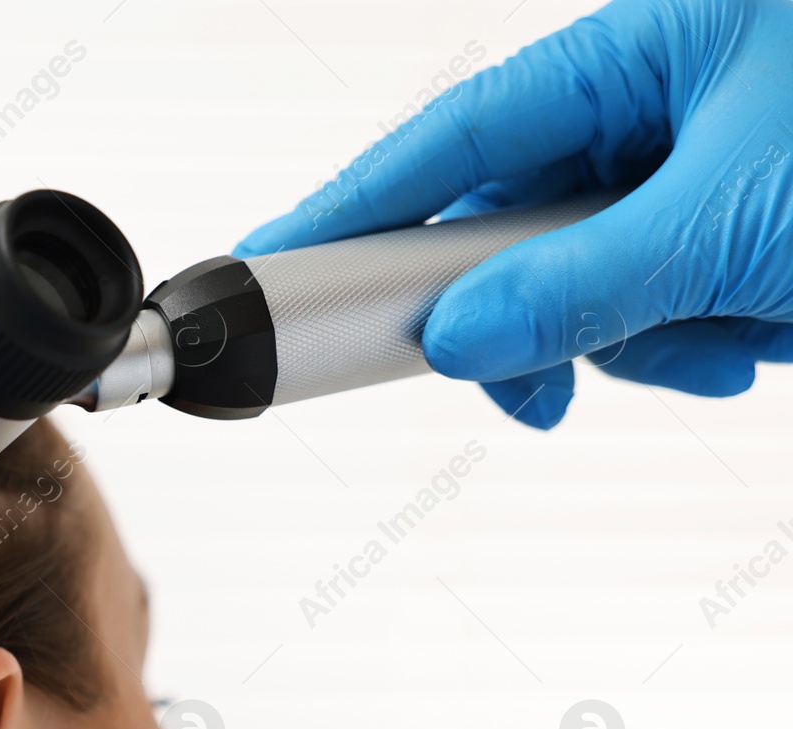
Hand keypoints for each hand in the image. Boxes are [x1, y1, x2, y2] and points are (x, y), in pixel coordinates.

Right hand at [234, 0, 792, 427]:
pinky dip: (700, 339)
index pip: (451, 138)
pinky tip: (761, 330)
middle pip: (511, 227)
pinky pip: (664, 303)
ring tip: (731, 335)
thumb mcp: (737, 216)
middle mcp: (655, 109)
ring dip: (642, 336)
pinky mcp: (736, 232)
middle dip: (530, 316)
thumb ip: (583, 281)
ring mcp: (696, 174)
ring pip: (590, 283)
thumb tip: (462, 338)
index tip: (274, 260)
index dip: (352, 203)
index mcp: (637, 57)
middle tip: (528, 382)